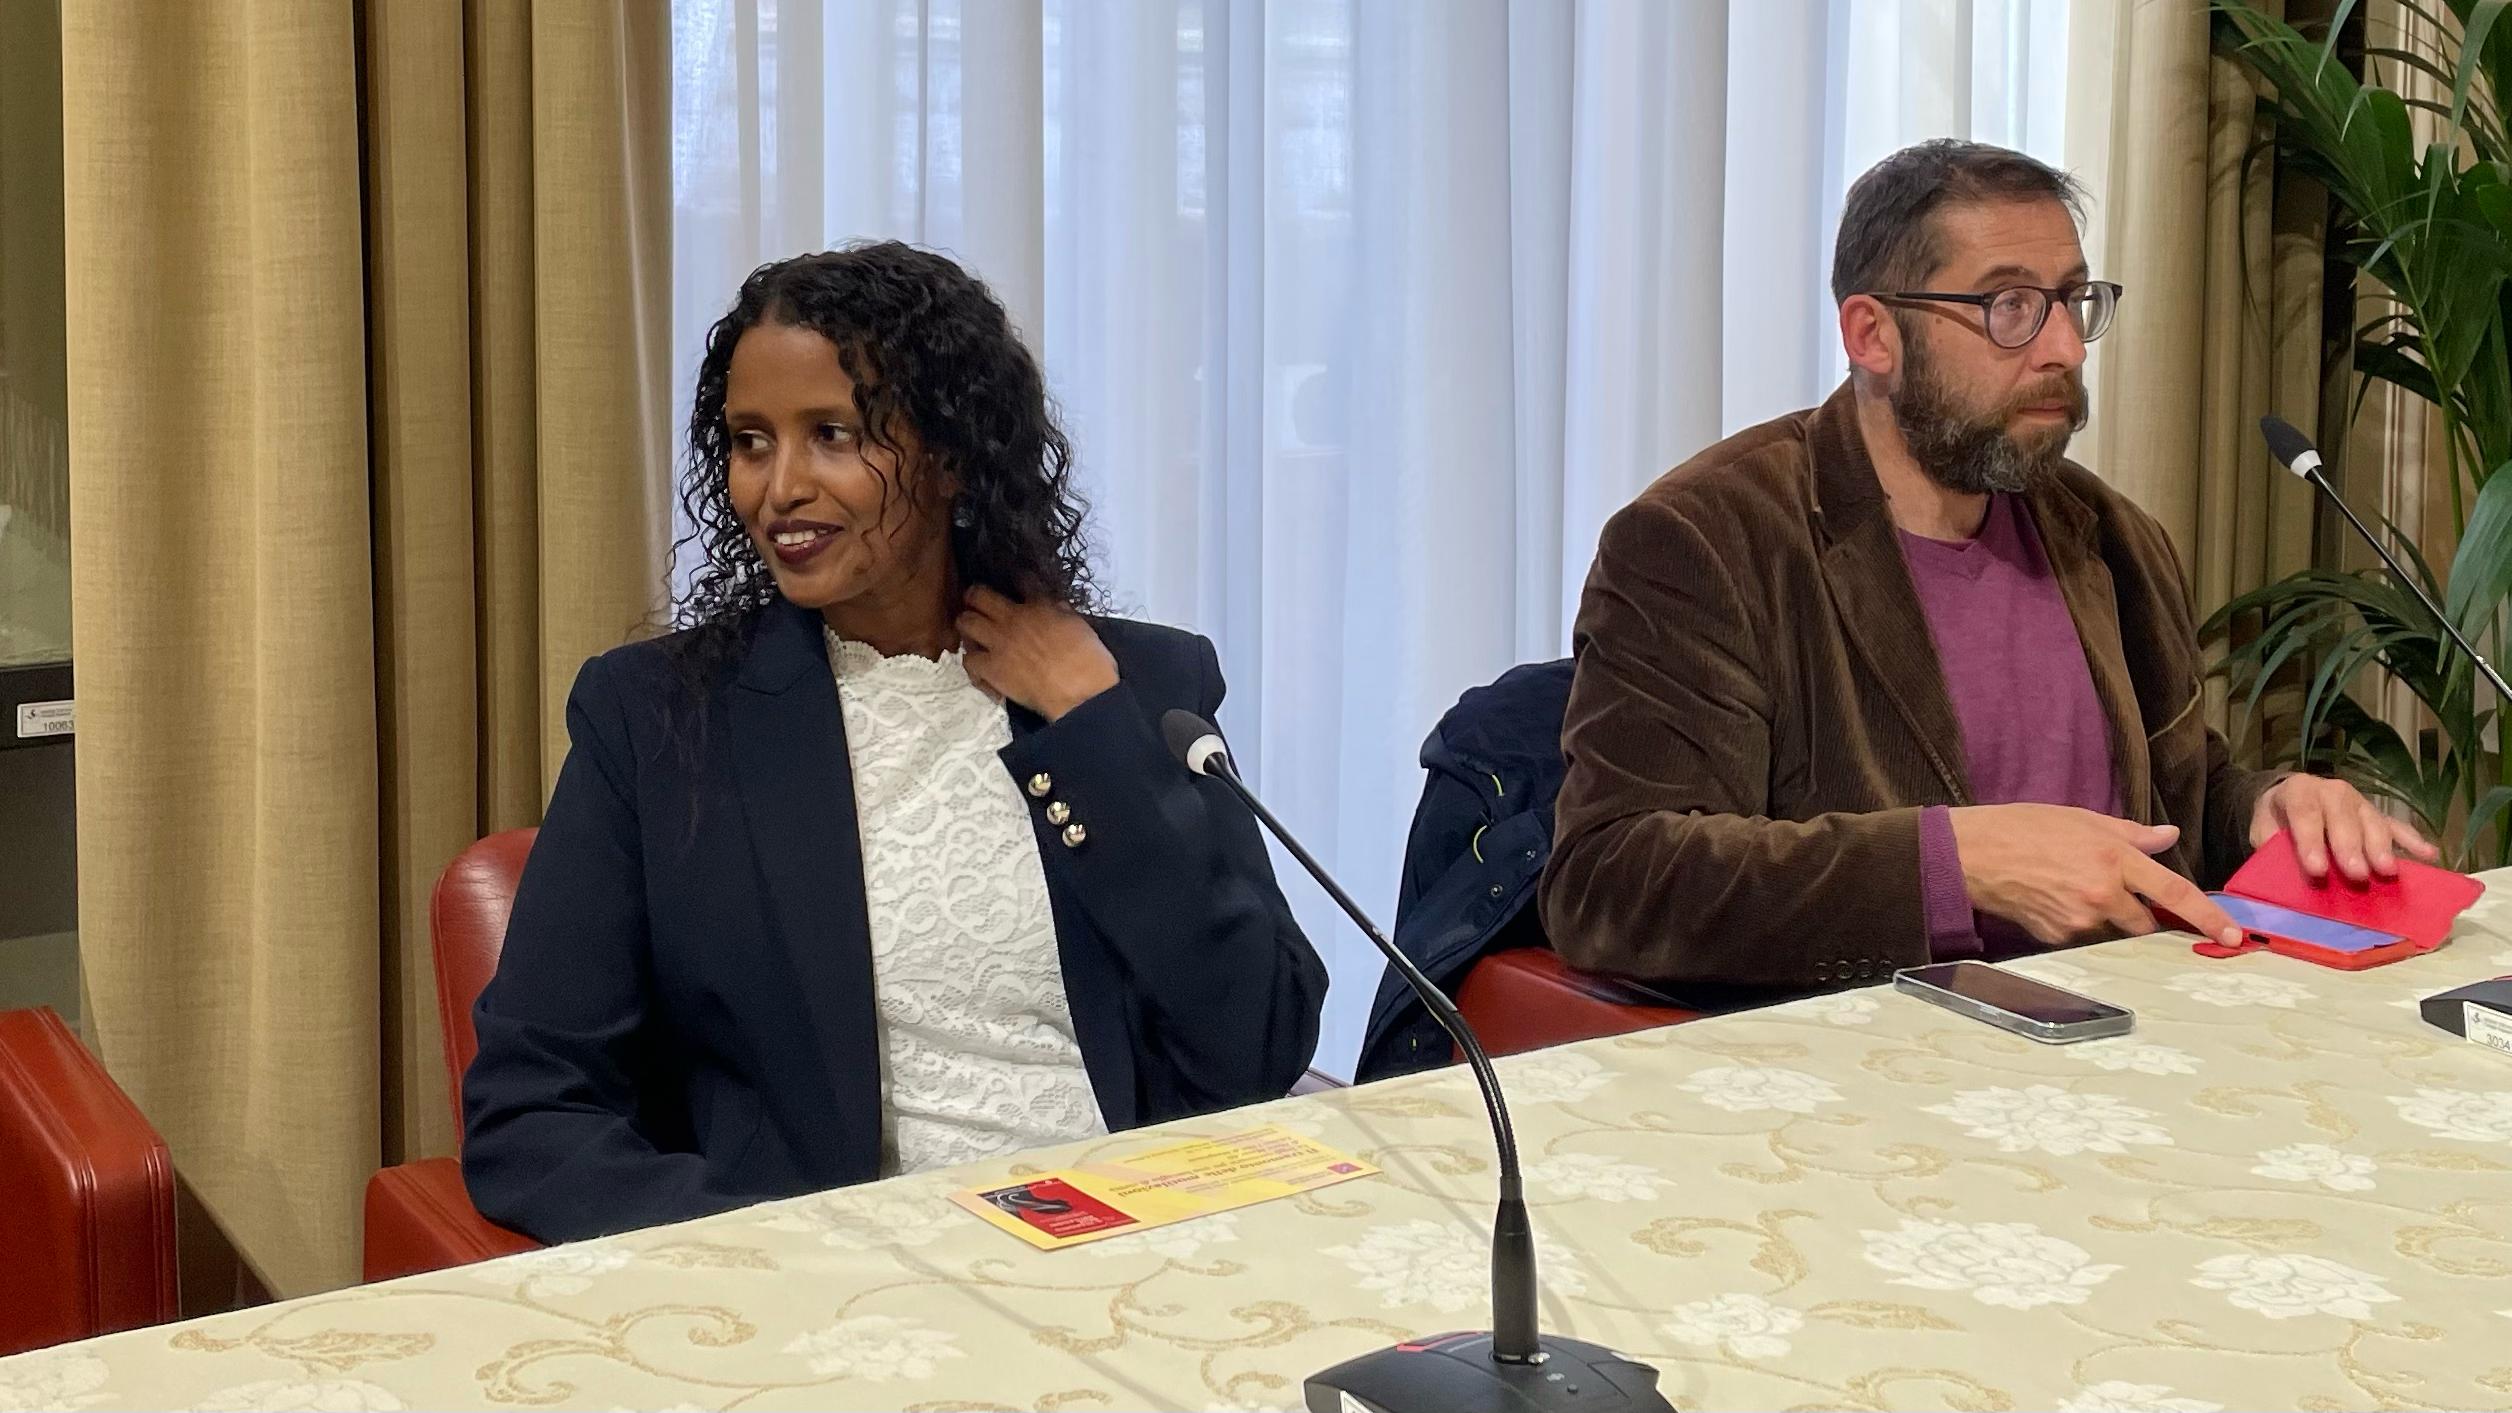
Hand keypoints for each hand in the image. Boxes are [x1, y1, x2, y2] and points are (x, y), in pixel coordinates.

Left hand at [956, 586, 1119, 720]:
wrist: (1080, 692)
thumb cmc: (1089, 660)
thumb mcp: (1080, 625)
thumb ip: (1062, 612)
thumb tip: (1054, 607)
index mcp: (1039, 605)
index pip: (1023, 580)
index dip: (1018, 579)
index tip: (1017, 583)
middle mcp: (1012, 619)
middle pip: (978, 595)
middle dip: (974, 596)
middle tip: (977, 602)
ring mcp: (997, 643)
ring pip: (965, 623)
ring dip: (967, 626)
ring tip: (973, 632)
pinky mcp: (990, 669)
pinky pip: (969, 661)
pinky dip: (972, 662)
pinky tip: (980, 667)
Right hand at [1948, 803, 2243, 948]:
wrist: (1973, 854)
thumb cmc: (2025, 827)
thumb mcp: (2084, 818)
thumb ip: (2133, 834)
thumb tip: (2170, 836)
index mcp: (2115, 860)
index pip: (2175, 894)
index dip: (2209, 918)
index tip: (2235, 937)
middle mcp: (2103, 895)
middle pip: (2146, 924)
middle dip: (2142, 916)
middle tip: (2119, 896)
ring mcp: (2079, 921)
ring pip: (2112, 931)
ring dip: (2107, 917)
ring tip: (2072, 889)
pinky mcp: (2057, 938)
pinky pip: (2082, 937)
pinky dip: (2078, 923)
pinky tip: (2053, 900)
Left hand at [2248, 774, 2438, 882]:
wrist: (2288, 798)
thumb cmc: (2276, 820)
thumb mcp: (2263, 829)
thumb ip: (2271, 845)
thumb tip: (2281, 871)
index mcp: (2299, 791)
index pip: (2305, 813)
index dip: (2311, 841)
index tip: (2317, 870)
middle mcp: (2332, 791)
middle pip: (2343, 817)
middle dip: (2350, 847)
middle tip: (2357, 875)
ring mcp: (2359, 802)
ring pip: (2372, 821)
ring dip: (2381, 846)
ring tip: (2387, 870)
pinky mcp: (2377, 815)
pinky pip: (2397, 826)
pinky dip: (2413, 840)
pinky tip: (2429, 855)